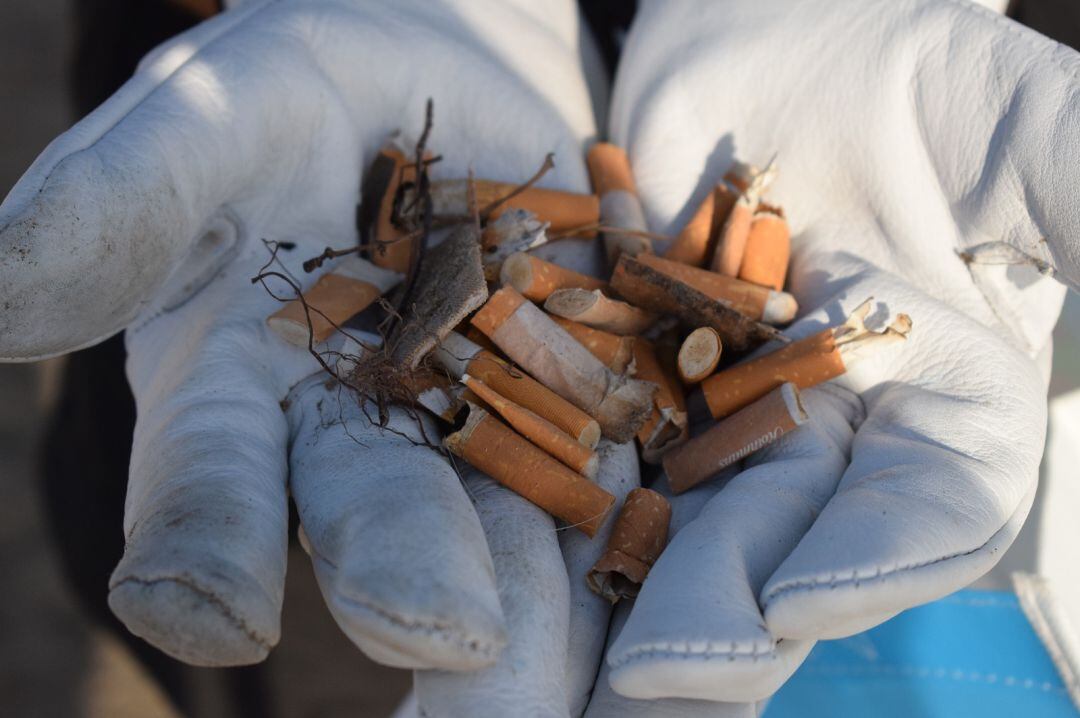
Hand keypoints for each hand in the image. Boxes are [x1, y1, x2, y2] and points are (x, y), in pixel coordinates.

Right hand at [0, 0, 619, 688]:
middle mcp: (365, 439)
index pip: (207, 487)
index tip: (212, 608)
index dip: (200, 544)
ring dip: (555, 592)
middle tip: (452, 640)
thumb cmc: (299, 89)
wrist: (442, 60)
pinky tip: (706, 565)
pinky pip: (633, 454)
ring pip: (517, 520)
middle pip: (379, 520)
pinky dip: (667, 507)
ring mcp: (491, 425)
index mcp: (246, 399)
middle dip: (409, 577)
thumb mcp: (212, 120)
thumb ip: (121, 205)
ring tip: (591, 673)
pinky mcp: (598, 393)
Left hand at [588, 0, 1077, 705]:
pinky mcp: (627, 374)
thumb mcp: (999, 124)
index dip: (875, 560)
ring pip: (676, 519)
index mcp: (937, 402)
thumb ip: (1067, 196)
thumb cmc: (895, 68)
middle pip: (784, 539)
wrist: (758, 33)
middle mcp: (823, 430)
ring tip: (572, 679)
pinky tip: (501, 557)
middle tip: (661, 682)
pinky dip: (547, 491)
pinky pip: (583, 437)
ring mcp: (715, 408)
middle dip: (726, 611)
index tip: (803, 604)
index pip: (922, 508)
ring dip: (628, 595)